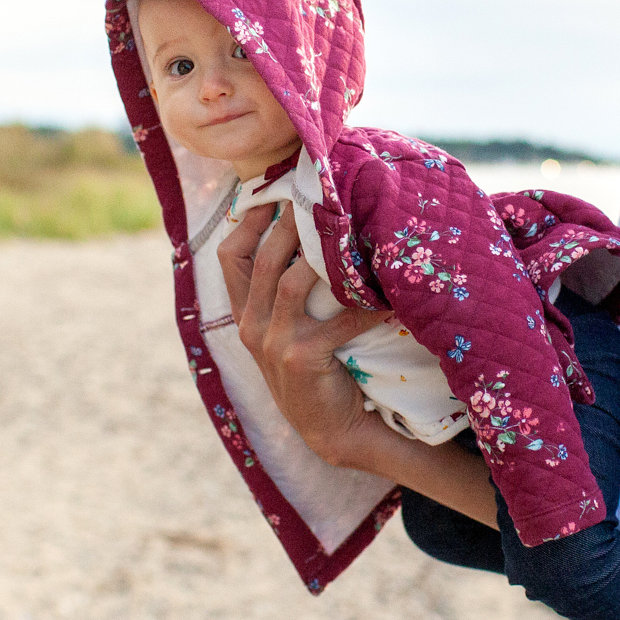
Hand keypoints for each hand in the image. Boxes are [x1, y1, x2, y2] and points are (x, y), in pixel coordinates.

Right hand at [216, 204, 387, 462]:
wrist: (331, 428)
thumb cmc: (315, 368)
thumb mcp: (286, 329)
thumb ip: (283, 290)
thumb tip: (307, 230)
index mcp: (242, 315)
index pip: (229, 257)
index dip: (248, 220)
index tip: (274, 190)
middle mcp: (250, 326)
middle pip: (262, 259)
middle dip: (288, 223)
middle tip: (318, 196)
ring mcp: (273, 343)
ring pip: (292, 281)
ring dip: (322, 255)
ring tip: (350, 233)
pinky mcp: (302, 357)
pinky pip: (339, 318)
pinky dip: (367, 304)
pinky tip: (389, 295)